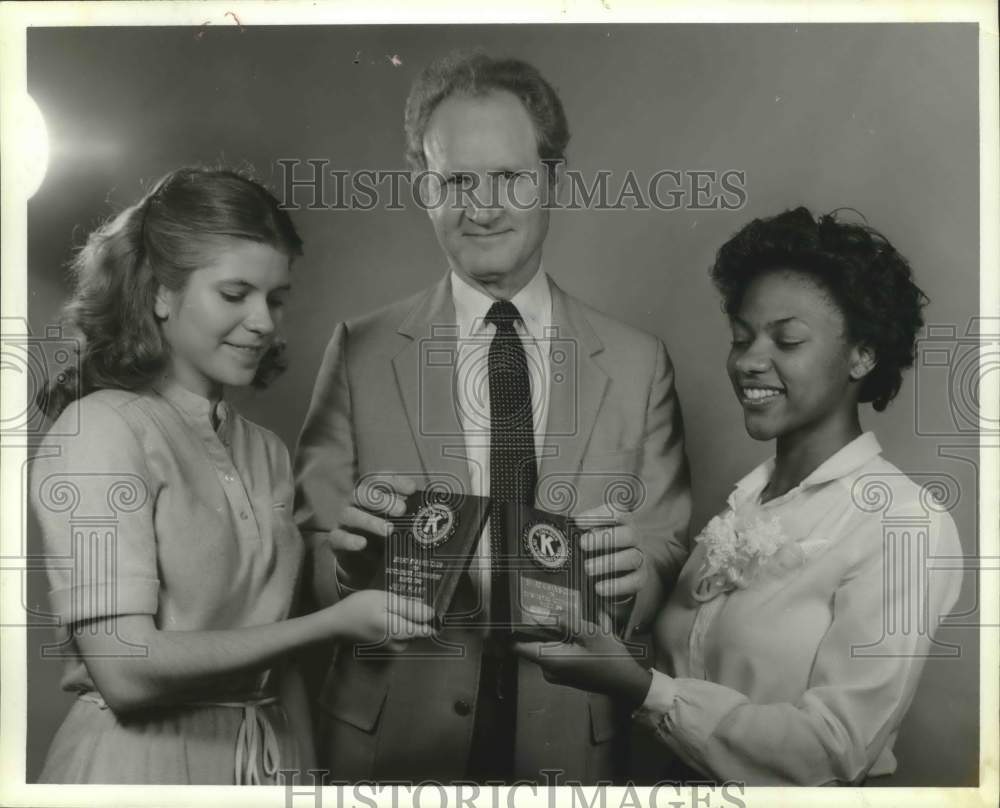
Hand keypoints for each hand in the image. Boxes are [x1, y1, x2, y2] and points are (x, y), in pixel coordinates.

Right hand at [323, 474, 417, 553]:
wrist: (360, 561)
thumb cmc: (380, 534)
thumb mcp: (394, 522)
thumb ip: (405, 514)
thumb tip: (428, 512)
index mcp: (369, 494)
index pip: (379, 480)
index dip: (395, 482)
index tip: (412, 489)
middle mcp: (354, 503)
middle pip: (362, 493)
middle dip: (382, 500)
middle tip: (401, 510)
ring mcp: (342, 521)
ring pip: (350, 514)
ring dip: (370, 521)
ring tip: (388, 530)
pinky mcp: (335, 540)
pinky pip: (338, 537)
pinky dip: (349, 540)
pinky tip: (362, 543)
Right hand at [324, 589, 433, 649]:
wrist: (335, 623)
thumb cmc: (359, 607)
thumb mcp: (384, 600)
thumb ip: (408, 607)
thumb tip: (430, 613)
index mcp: (398, 630)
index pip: (423, 630)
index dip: (431, 623)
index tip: (436, 616)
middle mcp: (395, 642)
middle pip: (415, 636)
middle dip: (419, 625)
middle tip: (418, 610)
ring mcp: (386, 646)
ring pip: (406, 639)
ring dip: (409, 629)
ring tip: (404, 613)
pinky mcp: (379, 645)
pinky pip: (396, 640)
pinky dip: (399, 631)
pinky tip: (392, 619)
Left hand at [513, 612, 652, 708]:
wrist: (626, 682)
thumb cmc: (610, 659)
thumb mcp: (588, 632)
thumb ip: (563, 621)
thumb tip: (541, 612)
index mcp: (550, 660)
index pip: (516, 646)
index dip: (510, 630)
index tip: (510, 615)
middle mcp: (548, 670)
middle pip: (531, 643)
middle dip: (538, 625)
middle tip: (547, 609)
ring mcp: (556, 673)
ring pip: (545, 646)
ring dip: (553, 632)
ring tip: (568, 621)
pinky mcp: (564, 672)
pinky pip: (555, 652)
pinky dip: (561, 641)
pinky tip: (576, 633)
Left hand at [575, 506, 646, 599]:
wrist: (626, 571)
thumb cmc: (603, 548)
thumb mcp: (594, 537)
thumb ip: (583, 534)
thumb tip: (562, 538)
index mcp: (623, 524)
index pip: (617, 513)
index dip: (599, 515)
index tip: (577, 521)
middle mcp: (634, 539)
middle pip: (628, 534)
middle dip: (604, 539)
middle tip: (582, 544)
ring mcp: (639, 558)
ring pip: (632, 558)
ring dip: (608, 563)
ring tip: (587, 568)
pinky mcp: (641, 578)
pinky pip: (635, 581)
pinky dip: (616, 585)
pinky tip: (599, 588)